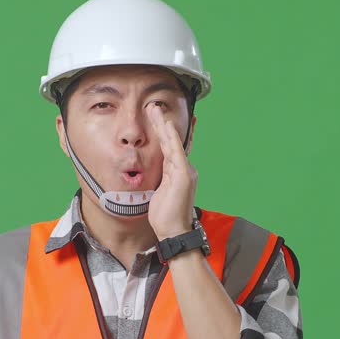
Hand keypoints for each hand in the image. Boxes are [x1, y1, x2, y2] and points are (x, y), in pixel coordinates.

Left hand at [145, 103, 196, 239]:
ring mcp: (185, 171)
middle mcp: (184, 168)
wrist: (174, 232)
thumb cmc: (166, 217)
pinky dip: (171, 137)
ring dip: (163, 124)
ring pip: (172, 142)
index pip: (171, 148)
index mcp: (178, 172)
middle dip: (162, 123)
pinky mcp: (184, 175)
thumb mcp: (159, 193)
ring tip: (155, 109)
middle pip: (171, 141)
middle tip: (154, 106)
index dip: (166, 132)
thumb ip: (160, 181)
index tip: (161, 118)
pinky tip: (167, 125)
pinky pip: (175, 152)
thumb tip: (155, 175)